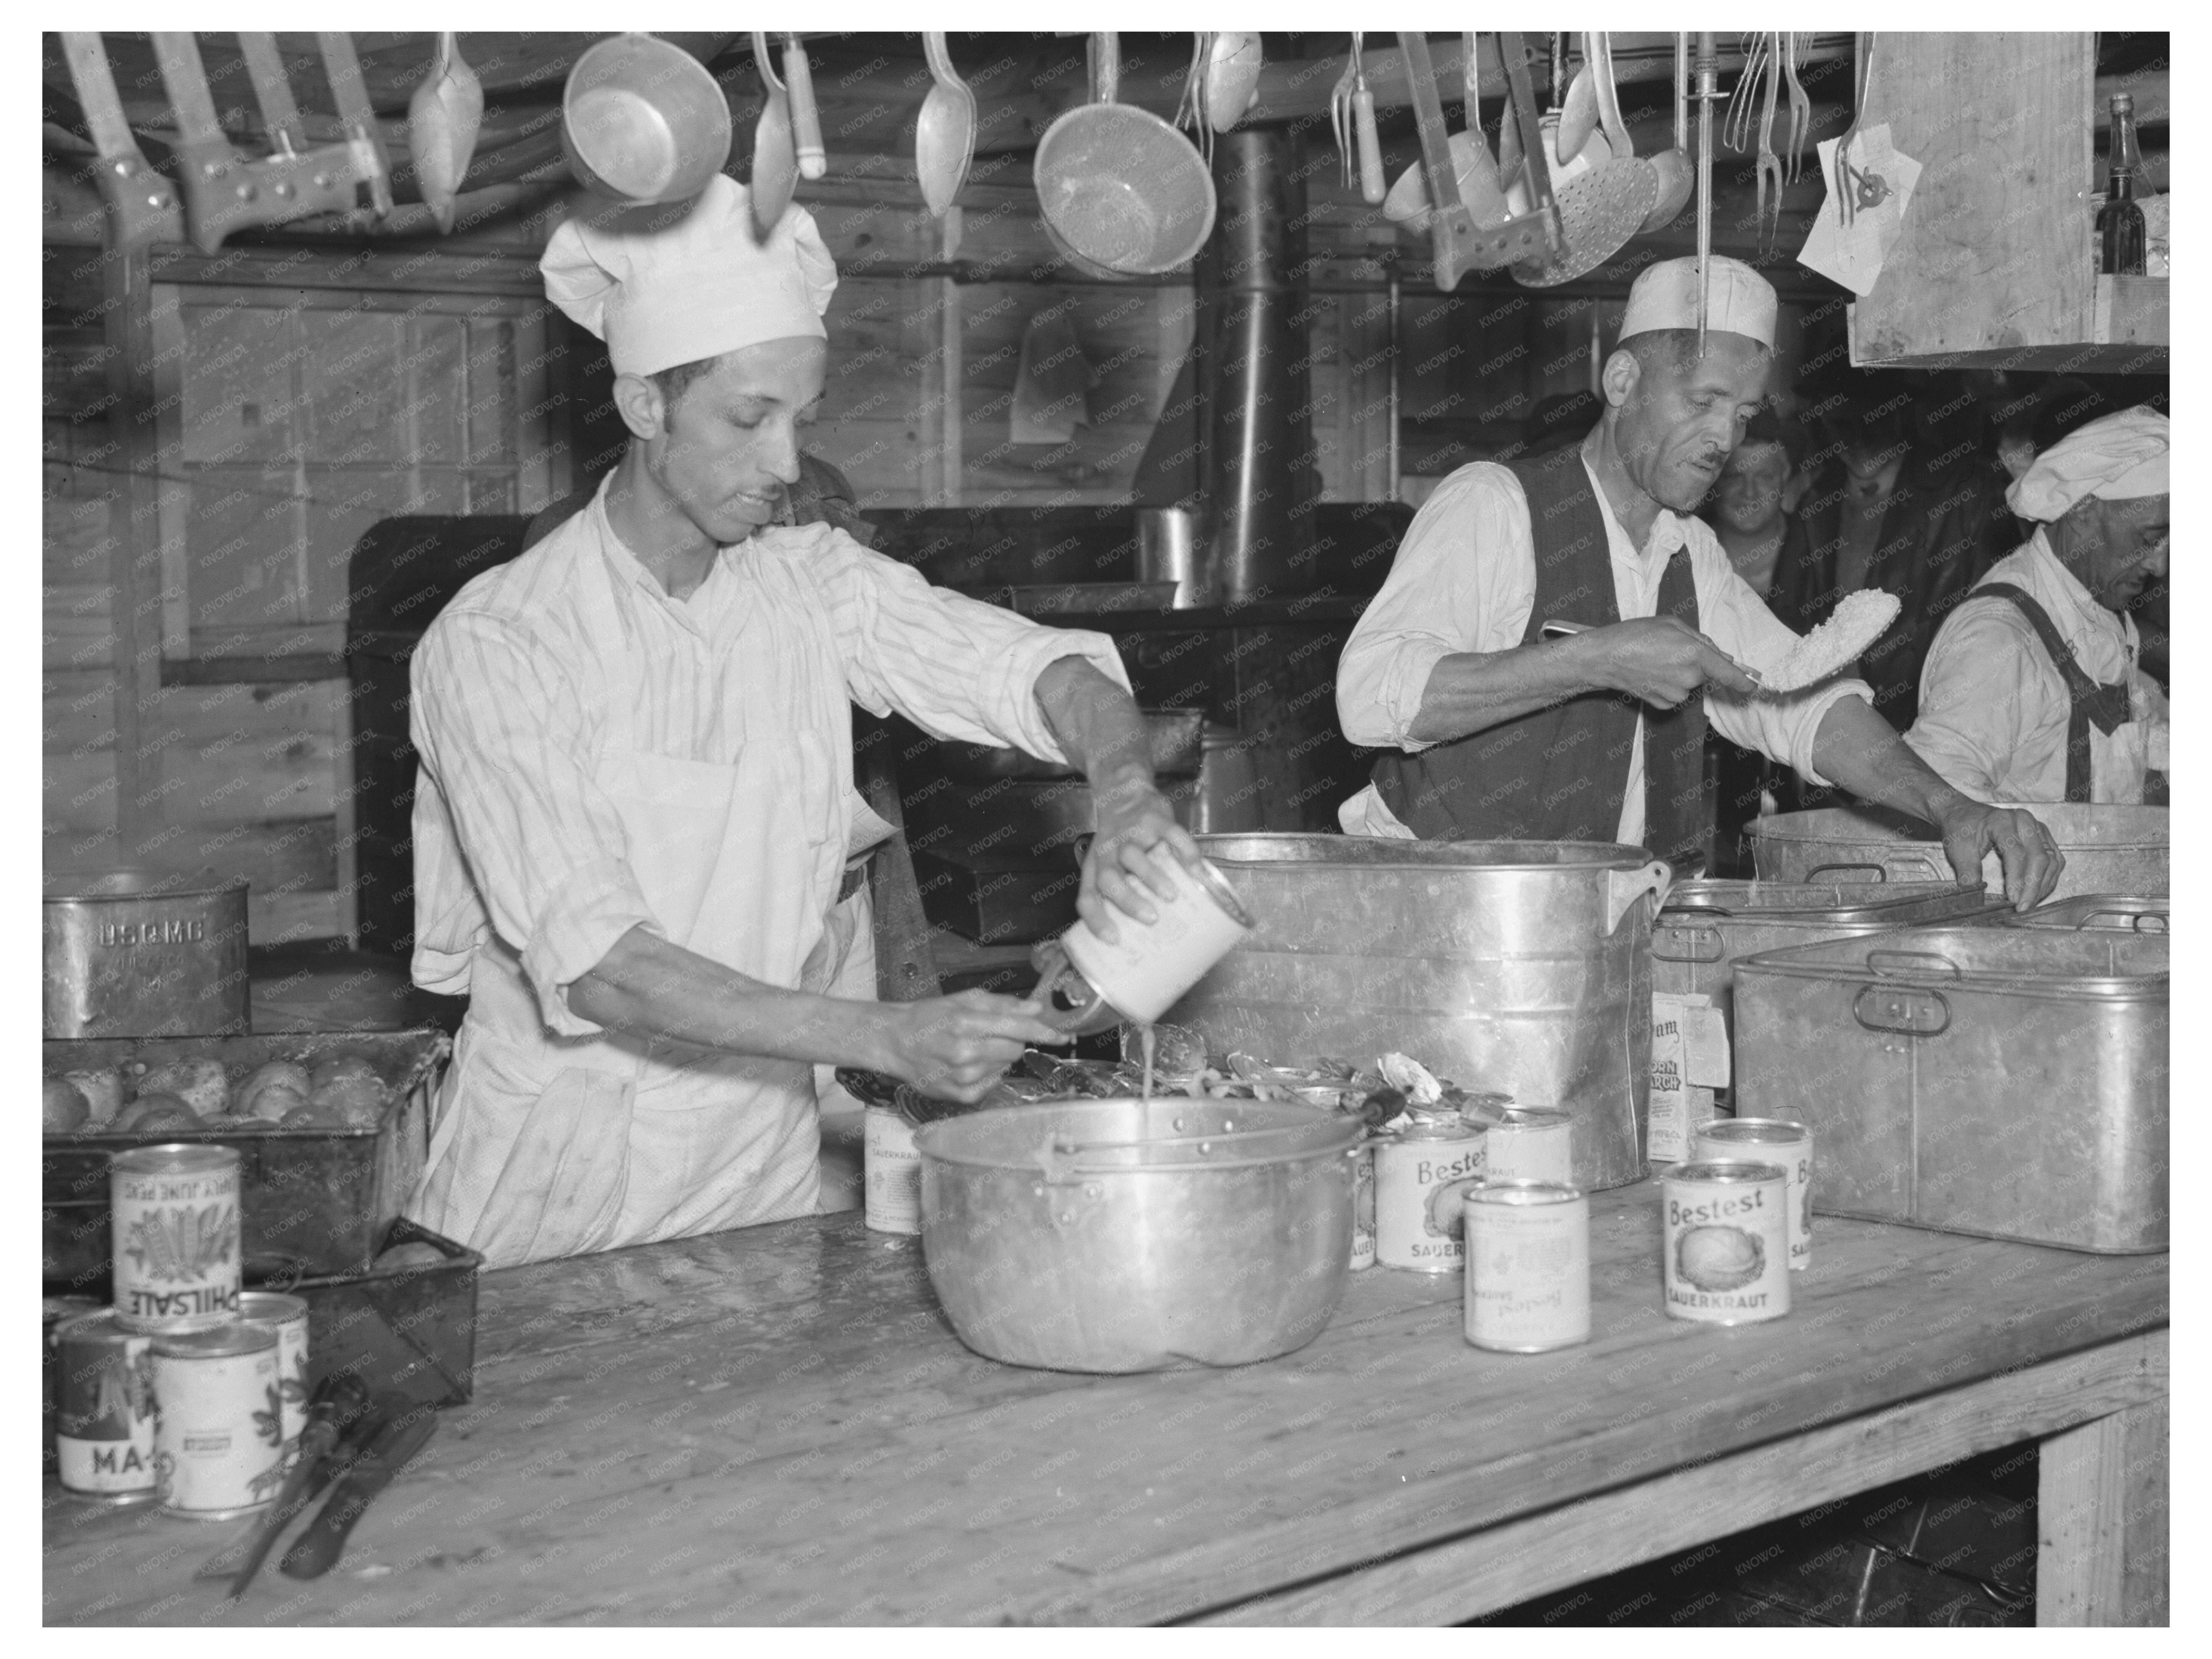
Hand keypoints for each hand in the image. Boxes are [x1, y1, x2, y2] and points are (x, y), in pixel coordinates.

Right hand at [875, 991, 1071, 1102]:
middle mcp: (965, 1053)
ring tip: (971, 1049)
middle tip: (989, 1034)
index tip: (1063, 1036)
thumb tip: (1035, 1010)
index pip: (1018, 1027)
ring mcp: (963, 1077)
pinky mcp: (961, 1096)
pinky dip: (987, 1073)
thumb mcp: (962, 1000)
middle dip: (1011, 1039)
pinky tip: (967, 1065)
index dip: (1044, 1031)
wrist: (894, 1043)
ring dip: (997, 1056)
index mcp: (965, 1023)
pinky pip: (993, 1083)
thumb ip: (1002, 1005)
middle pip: (1016, 1048)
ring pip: (1005, 1066)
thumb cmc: (929, 1017)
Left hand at [1079, 775, 1205, 945]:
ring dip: (1153, 878)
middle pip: (1110, 880)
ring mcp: (1131, 834)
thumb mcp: (1107, 864)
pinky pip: (1171, 835)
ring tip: (1171, 896)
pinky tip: (1196, 868)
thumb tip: (1147, 934)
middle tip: (1150, 918)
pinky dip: (1185, 852)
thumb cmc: (1118, 840)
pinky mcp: (1154, 819)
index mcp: (1095, 868)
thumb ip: (1121, 894)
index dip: (1096, 921)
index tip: (1113, 940)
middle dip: (1129, 902)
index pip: (1087, 898)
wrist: (1124, 792)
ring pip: (1135, 856)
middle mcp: (1108, 852)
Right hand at [1588, 616, 1761, 707]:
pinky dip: (1668, 684)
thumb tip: (1721, 657)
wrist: (1604, 658)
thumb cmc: (1635, 635)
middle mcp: (1689, 678)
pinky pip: (1676, 693)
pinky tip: (1650, 674)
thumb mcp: (1672, 624)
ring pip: (1690, 683)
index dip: (1743, 681)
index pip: (1728, 672)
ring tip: (1655, 660)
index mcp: (1695, 654)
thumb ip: (1701, 640)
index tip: (1754, 686)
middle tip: (1670, 649)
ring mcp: (1676, 694)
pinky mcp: (1664, 704)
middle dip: (1695, 662)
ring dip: (1680, 673)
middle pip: (1705, 672)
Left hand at [1934, 801, 2064, 910]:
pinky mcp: (2044, 837)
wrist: (1964, 814)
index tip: (2012, 899)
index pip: (2016, 853)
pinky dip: (2048, 879)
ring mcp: (2037, 828)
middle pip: (2039, 857)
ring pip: (2051, 860)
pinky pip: (2054, 860)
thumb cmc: (1961, 829)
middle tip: (2023, 907)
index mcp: (2002, 821)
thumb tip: (1975, 897)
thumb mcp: (1958, 849)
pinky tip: (2037, 893)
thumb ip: (1968, 872)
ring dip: (2042, 886)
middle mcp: (2025, 821)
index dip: (2016, 878)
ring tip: (2028, 904)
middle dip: (2032, 887)